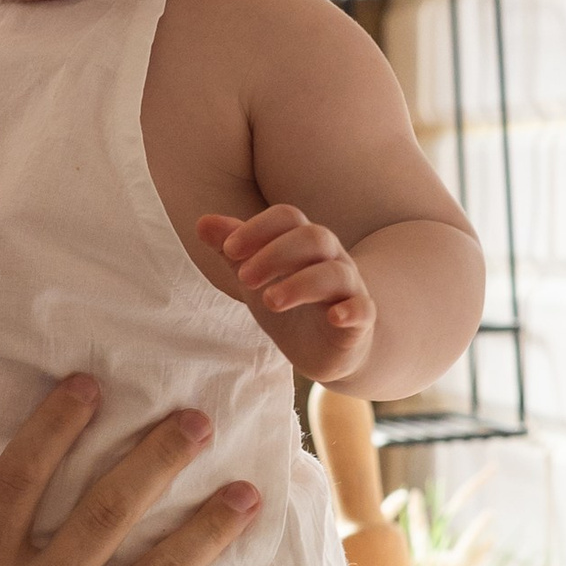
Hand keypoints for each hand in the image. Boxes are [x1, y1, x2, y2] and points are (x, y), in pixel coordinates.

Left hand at [200, 204, 373, 383]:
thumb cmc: (291, 304)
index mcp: (302, 243)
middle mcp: (330, 258)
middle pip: (313, 238)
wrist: (328, 347)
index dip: (258, 228)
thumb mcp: (256, 277)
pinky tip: (335, 317)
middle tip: (244, 279)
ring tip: (269, 302)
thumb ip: (232, 250)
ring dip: (301, 284)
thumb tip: (202, 223)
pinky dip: (351, 310)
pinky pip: (363, 309)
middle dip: (275, 254)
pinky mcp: (359, 320)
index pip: (287, 218)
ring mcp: (348, 288)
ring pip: (334, 273)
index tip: (229, 249)